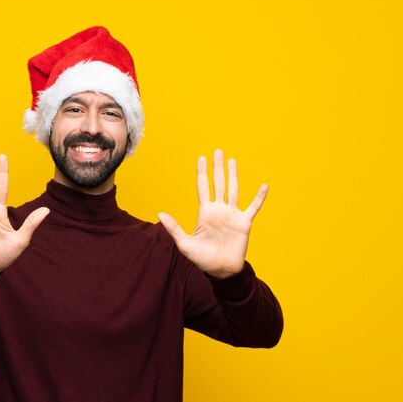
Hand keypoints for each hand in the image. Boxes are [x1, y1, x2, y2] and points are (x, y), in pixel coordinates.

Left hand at [158, 149, 267, 278]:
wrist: (220, 271)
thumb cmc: (202, 259)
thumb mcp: (184, 243)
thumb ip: (173, 228)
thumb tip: (159, 214)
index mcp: (205, 213)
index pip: (203, 188)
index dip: (202, 173)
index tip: (201, 158)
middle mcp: (219, 210)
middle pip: (218, 183)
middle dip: (217, 168)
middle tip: (217, 151)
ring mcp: (232, 215)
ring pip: (233, 190)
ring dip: (233, 175)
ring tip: (232, 161)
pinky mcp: (244, 223)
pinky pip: (253, 208)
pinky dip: (259, 198)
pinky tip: (264, 186)